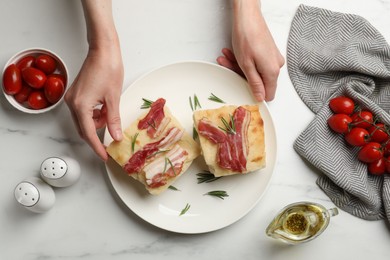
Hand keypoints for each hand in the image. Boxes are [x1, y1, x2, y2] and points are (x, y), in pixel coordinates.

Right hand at [65, 46, 123, 160]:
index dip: (97, 147)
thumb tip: (115, 136)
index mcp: (80, 106)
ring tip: (111, 116)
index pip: (89, 133)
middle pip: (83, 129)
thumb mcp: (114, 98)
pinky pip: (84, 111)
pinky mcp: (76, 93)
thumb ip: (113, 120)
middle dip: (97, 136)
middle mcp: (72, 103)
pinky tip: (105, 109)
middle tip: (110, 143)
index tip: (105, 156)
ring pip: (84, 120)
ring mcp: (72, 98)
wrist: (103, 50)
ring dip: (97, 123)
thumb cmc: (108, 68)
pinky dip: (95, 115)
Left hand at [217, 0, 283, 100]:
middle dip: (241, 75)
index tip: (242, 88)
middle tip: (227, 66)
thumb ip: (255, 84)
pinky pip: (256, 62)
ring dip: (239, 66)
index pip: (268, 94)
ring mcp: (272, 58)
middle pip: (259, 81)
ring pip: (255, 70)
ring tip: (226, 57)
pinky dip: (244, 60)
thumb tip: (260, 97)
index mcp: (273, 71)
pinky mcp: (268, 52)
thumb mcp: (247, 66)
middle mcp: (276, 65)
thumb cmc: (246, 37)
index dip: (255, 93)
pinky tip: (231, 54)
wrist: (247, 16)